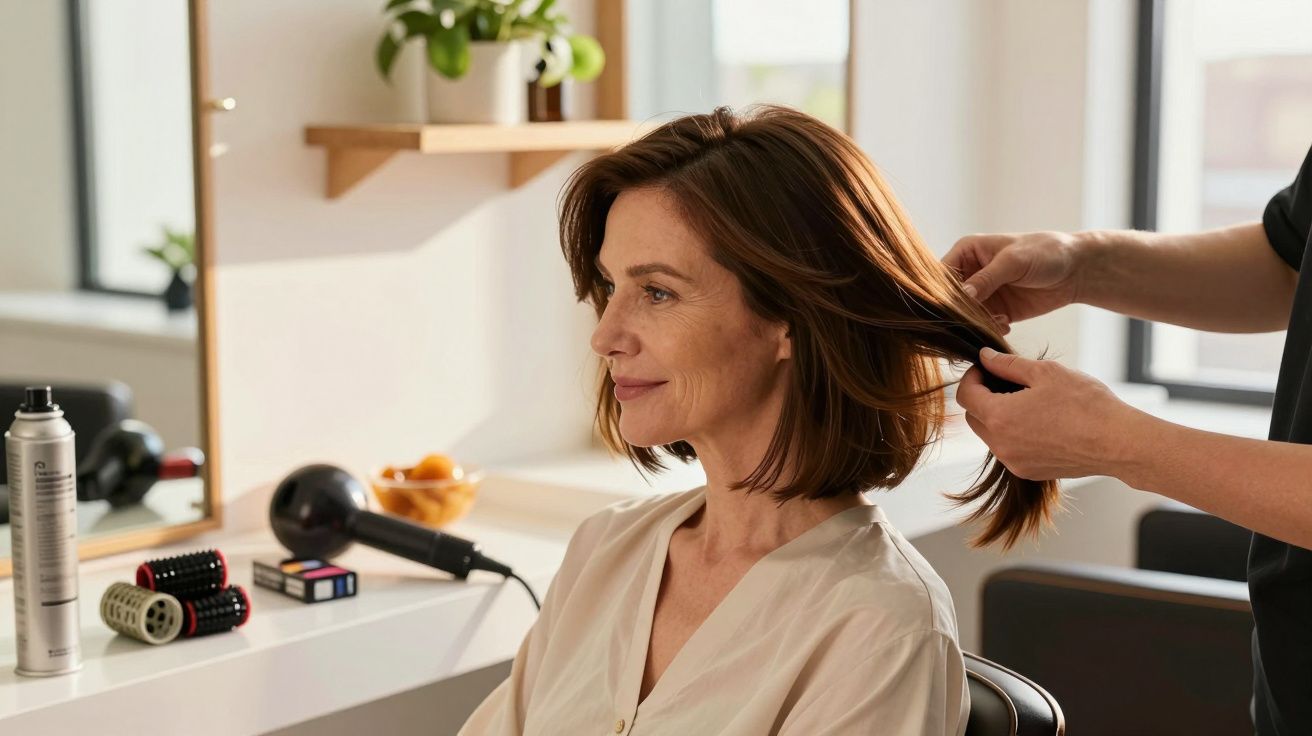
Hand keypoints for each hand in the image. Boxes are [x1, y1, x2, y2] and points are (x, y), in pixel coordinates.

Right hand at [943, 231, 1083, 334]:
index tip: (949, 307)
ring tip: (998, 321)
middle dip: (959, 311)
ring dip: (976, 322)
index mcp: (967, 251)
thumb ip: (986, 278)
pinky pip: (983, 325)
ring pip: (965, 314)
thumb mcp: (1013, 261)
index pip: (942, 274)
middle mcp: (970, 272)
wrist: (1076, 270)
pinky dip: (989, 329)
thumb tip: (962, 295)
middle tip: (973, 320)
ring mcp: (983, 294)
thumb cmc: (1045, 252)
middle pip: (950, 297)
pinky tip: (1005, 325)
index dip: (940, 291)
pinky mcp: (996, 311)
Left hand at [954, 348, 1141, 479]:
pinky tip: (1039, 421)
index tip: (986, 368)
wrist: (1118, 442)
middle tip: (1007, 382)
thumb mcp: (1045, 372)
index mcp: (999, 416)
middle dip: (983, 397)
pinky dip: (1014, 434)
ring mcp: (1014, 462)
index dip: (972, 377)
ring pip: (991, 434)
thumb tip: (985, 357)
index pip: (965, 395)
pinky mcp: (1029, 472)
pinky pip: (1009, 450)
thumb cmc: (1086, 404)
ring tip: (1028, 401)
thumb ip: (1008, 364)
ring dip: (999, 416)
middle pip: (974, 416)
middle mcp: (1000, 444)